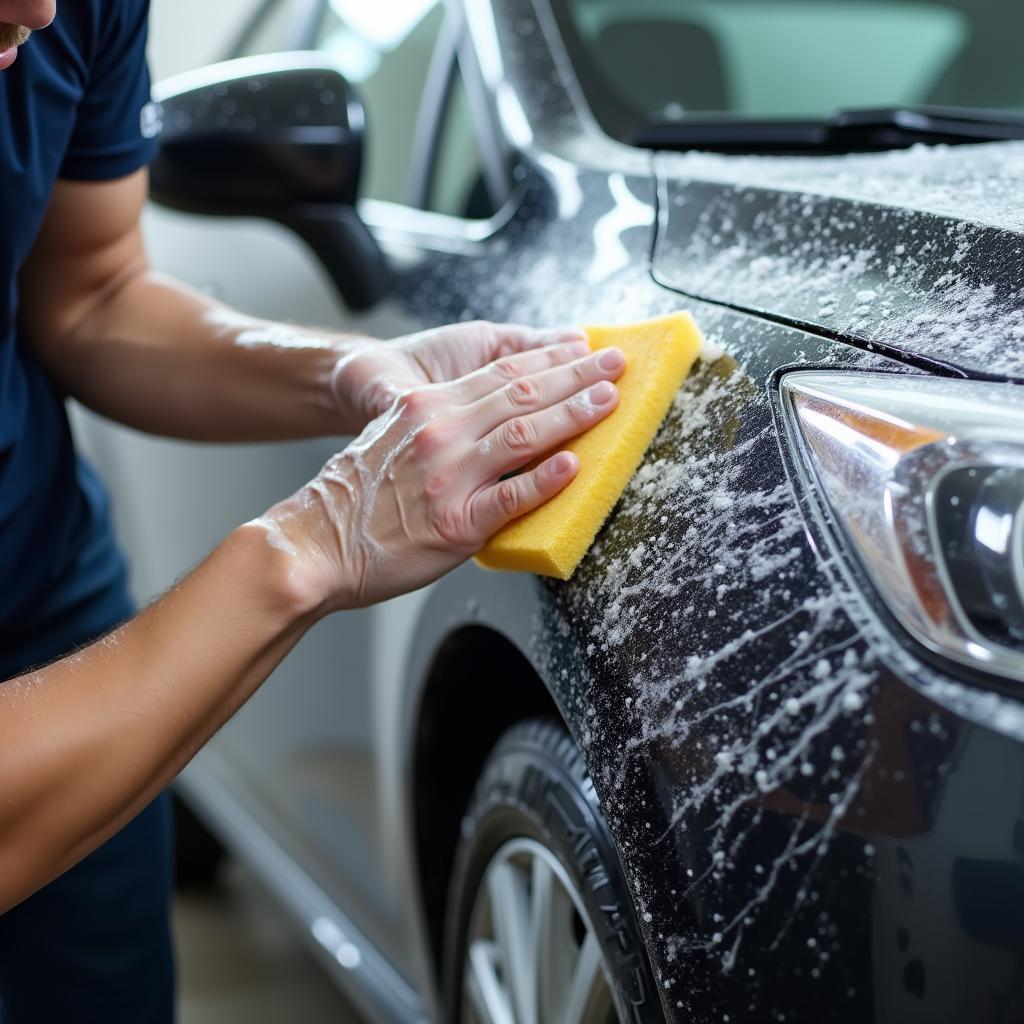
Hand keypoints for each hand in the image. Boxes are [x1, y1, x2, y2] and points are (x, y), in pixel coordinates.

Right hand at [265, 341, 625, 608]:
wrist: (315, 541)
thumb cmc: (355, 497)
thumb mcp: (394, 438)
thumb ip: (441, 425)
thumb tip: (493, 422)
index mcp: (428, 408)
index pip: (502, 372)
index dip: (550, 358)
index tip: (584, 350)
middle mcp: (440, 432)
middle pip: (522, 393)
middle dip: (575, 376)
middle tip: (615, 366)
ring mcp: (449, 477)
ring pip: (524, 434)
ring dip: (573, 414)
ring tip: (608, 403)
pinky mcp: (456, 523)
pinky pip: (509, 497)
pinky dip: (543, 480)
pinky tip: (572, 465)